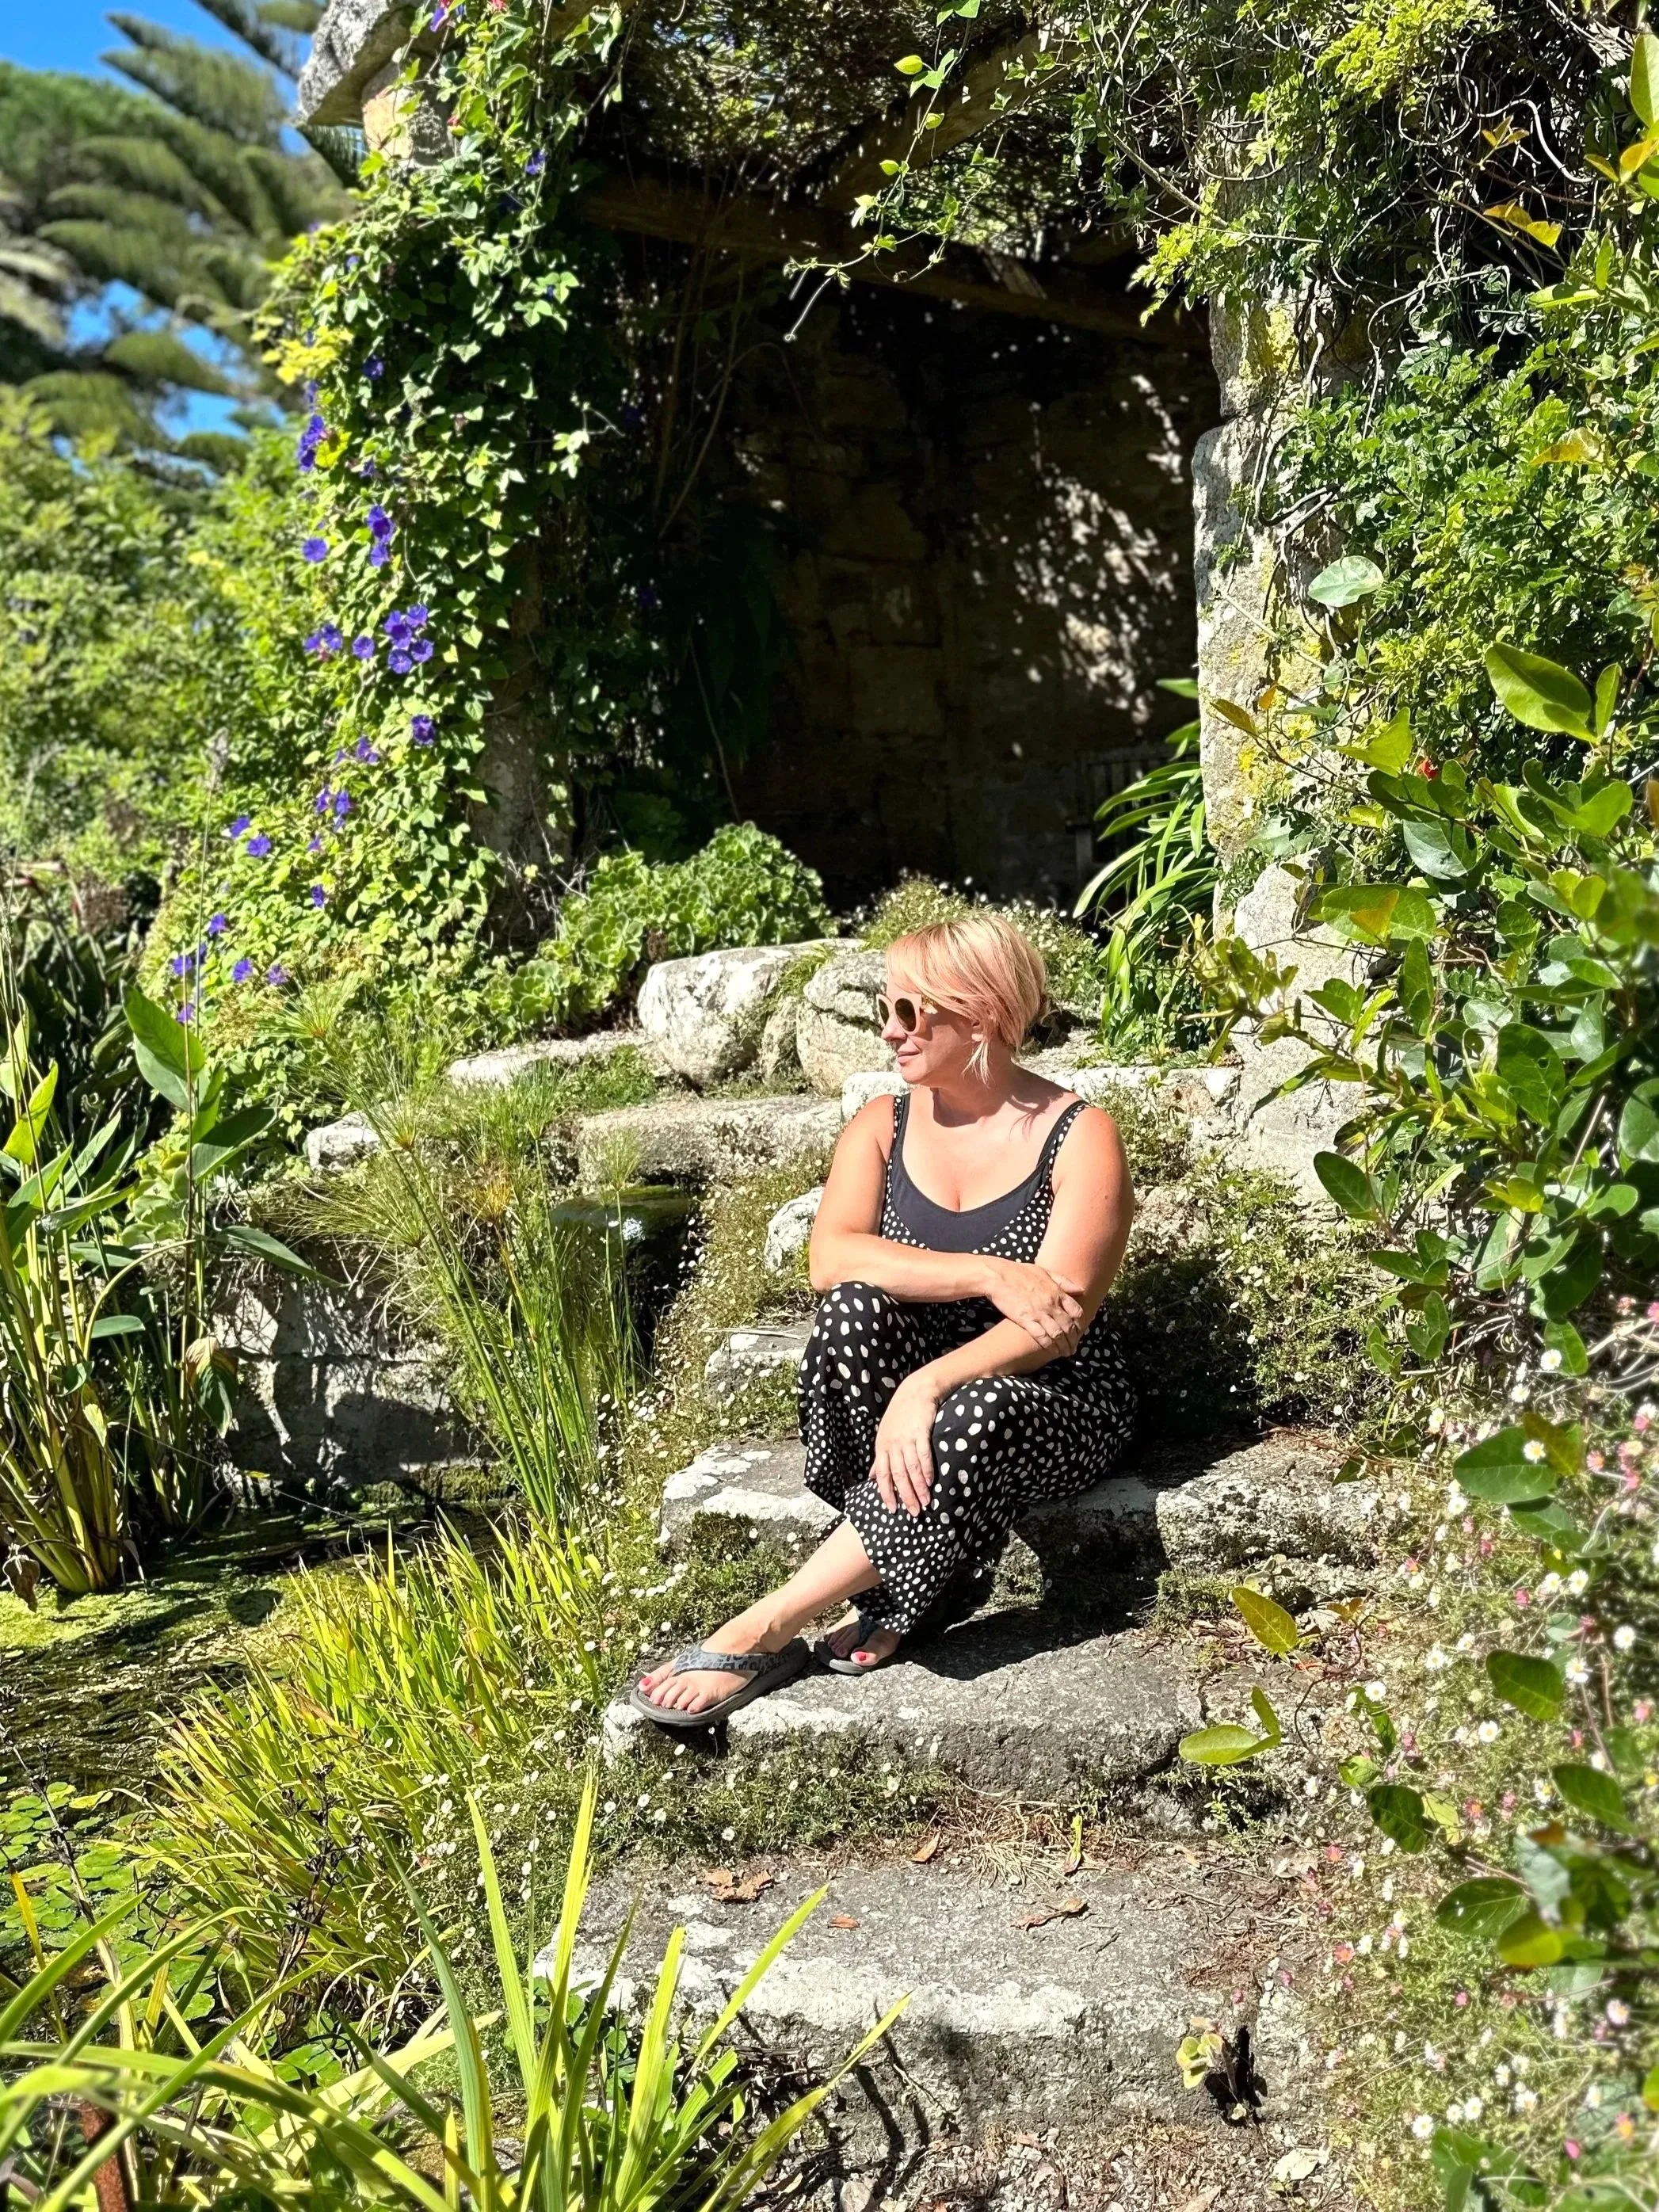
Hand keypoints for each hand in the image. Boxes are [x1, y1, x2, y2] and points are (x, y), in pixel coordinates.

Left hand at [871, 1372, 941, 1516]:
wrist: (916, 1391)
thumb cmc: (900, 1415)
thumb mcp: (885, 1436)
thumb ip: (880, 1458)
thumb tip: (872, 1476)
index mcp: (882, 1447)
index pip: (882, 1476)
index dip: (886, 1494)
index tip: (893, 1510)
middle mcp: (892, 1445)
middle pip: (897, 1476)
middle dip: (905, 1496)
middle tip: (914, 1512)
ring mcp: (906, 1439)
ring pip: (911, 1469)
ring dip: (918, 1488)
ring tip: (925, 1502)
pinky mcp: (921, 1433)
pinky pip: (923, 1456)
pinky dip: (926, 1470)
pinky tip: (930, 1482)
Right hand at [979, 1259, 1084, 1352]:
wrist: (998, 1276)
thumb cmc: (1019, 1272)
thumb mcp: (1045, 1272)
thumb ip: (1063, 1282)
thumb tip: (1081, 1289)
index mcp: (1057, 1292)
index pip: (1077, 1312)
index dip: (1080, 1324)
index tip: (1079, 1331)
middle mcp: (1051, 1304)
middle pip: (1069, 1326)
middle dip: (1073, 1339)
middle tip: (1073, 1347)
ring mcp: (1039, 1313)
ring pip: (1057, 1334)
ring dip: (1063, 1346)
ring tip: (1065, 1353)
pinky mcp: (1026, 1320)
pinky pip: (1041, 1336)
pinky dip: (1049, 1345)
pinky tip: (1052, 1351)